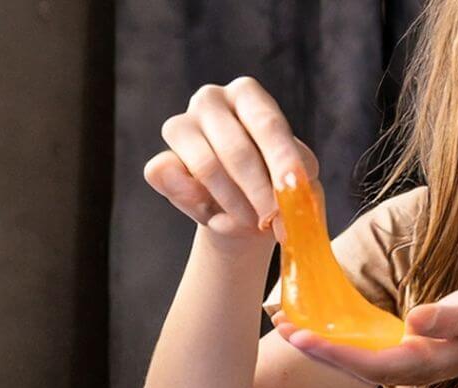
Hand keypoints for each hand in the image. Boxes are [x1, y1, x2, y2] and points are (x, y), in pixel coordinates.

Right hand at [144, 76, 319, 242]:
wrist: (245, 212)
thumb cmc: (276, 187)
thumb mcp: (297, 186)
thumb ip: (293, 192)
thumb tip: (276, 199)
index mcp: (247, 94)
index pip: (267, 124)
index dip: (283, 161)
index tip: (294, 191)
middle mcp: (209, 100)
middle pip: (236, 149)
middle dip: (259, 192)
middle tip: (273, 222)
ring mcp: (179, 127)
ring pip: (206, 168)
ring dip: (233, 204)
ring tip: (251, 223)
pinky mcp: (160, 163)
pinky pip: (174, 187)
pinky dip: (197, 208)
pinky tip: (216, 217)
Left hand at [272, 286, 457, 385]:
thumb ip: (452, 317)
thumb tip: (415, 321)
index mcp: (423, 363)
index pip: (372, 364)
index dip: (337, 353)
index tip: (307, 338)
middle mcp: (404, 370)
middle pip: (352, 366)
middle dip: (316, 349)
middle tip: (282, 326)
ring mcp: (397, 364)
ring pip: (349, 359)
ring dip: (317, 345)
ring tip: (283, 322)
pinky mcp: (393, 352)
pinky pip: (355, 349)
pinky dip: (330, 339)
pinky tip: (311, 323)